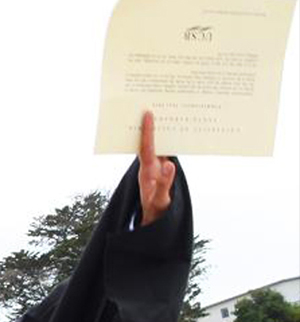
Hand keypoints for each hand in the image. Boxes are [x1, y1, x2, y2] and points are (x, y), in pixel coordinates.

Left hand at [138, 111, 175, 226]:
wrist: (154, 219)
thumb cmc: (156, 210)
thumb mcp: (161, 199)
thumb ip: (165, 183)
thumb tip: (170, 164)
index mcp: (147, 171)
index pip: (146, 147)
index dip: (147, 131)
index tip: (147, 114)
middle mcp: (149, 166)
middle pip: (151, 142)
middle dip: (153, 124)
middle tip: (154, 102)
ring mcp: (155, 167)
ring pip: (158, 145)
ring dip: (162, 130)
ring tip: (166, 110)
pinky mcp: (160, 170)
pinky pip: (164, 151)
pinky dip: (168, 140)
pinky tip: (175, 130)